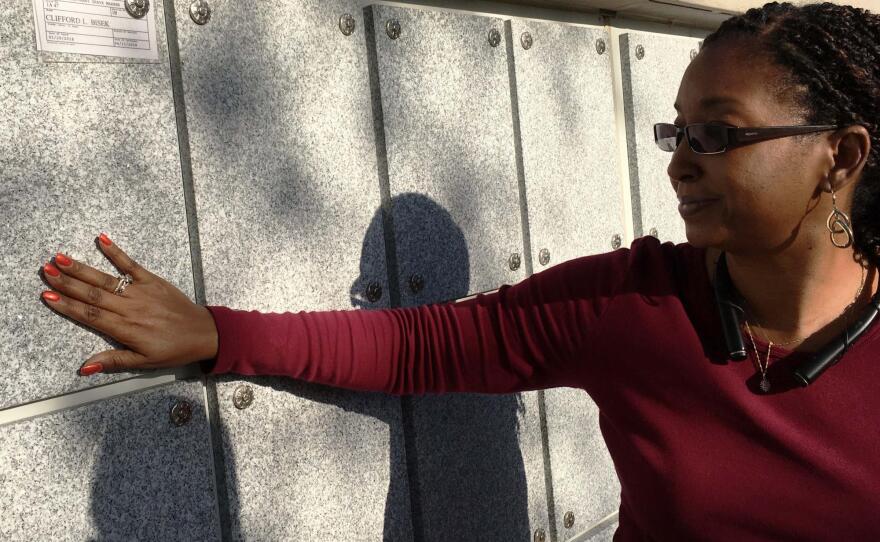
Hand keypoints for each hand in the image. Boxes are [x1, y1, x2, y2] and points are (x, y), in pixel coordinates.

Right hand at [39, 233, 218, 374]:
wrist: (203, 333)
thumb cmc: (173, 350)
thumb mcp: (143, 362)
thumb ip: (113, 361)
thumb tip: (84, 367)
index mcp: (125, 329)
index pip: (89, 315)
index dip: (67, 305)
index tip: (47, 295)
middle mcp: (130, 308)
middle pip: (92, 294)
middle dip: (67, 282)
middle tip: (45, 271)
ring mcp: (142, 292)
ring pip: (106, 279)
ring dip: (82, 268)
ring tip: (60, 258)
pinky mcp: (153, 281)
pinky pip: (132, 265)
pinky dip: (116, 252)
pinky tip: (102, 239)